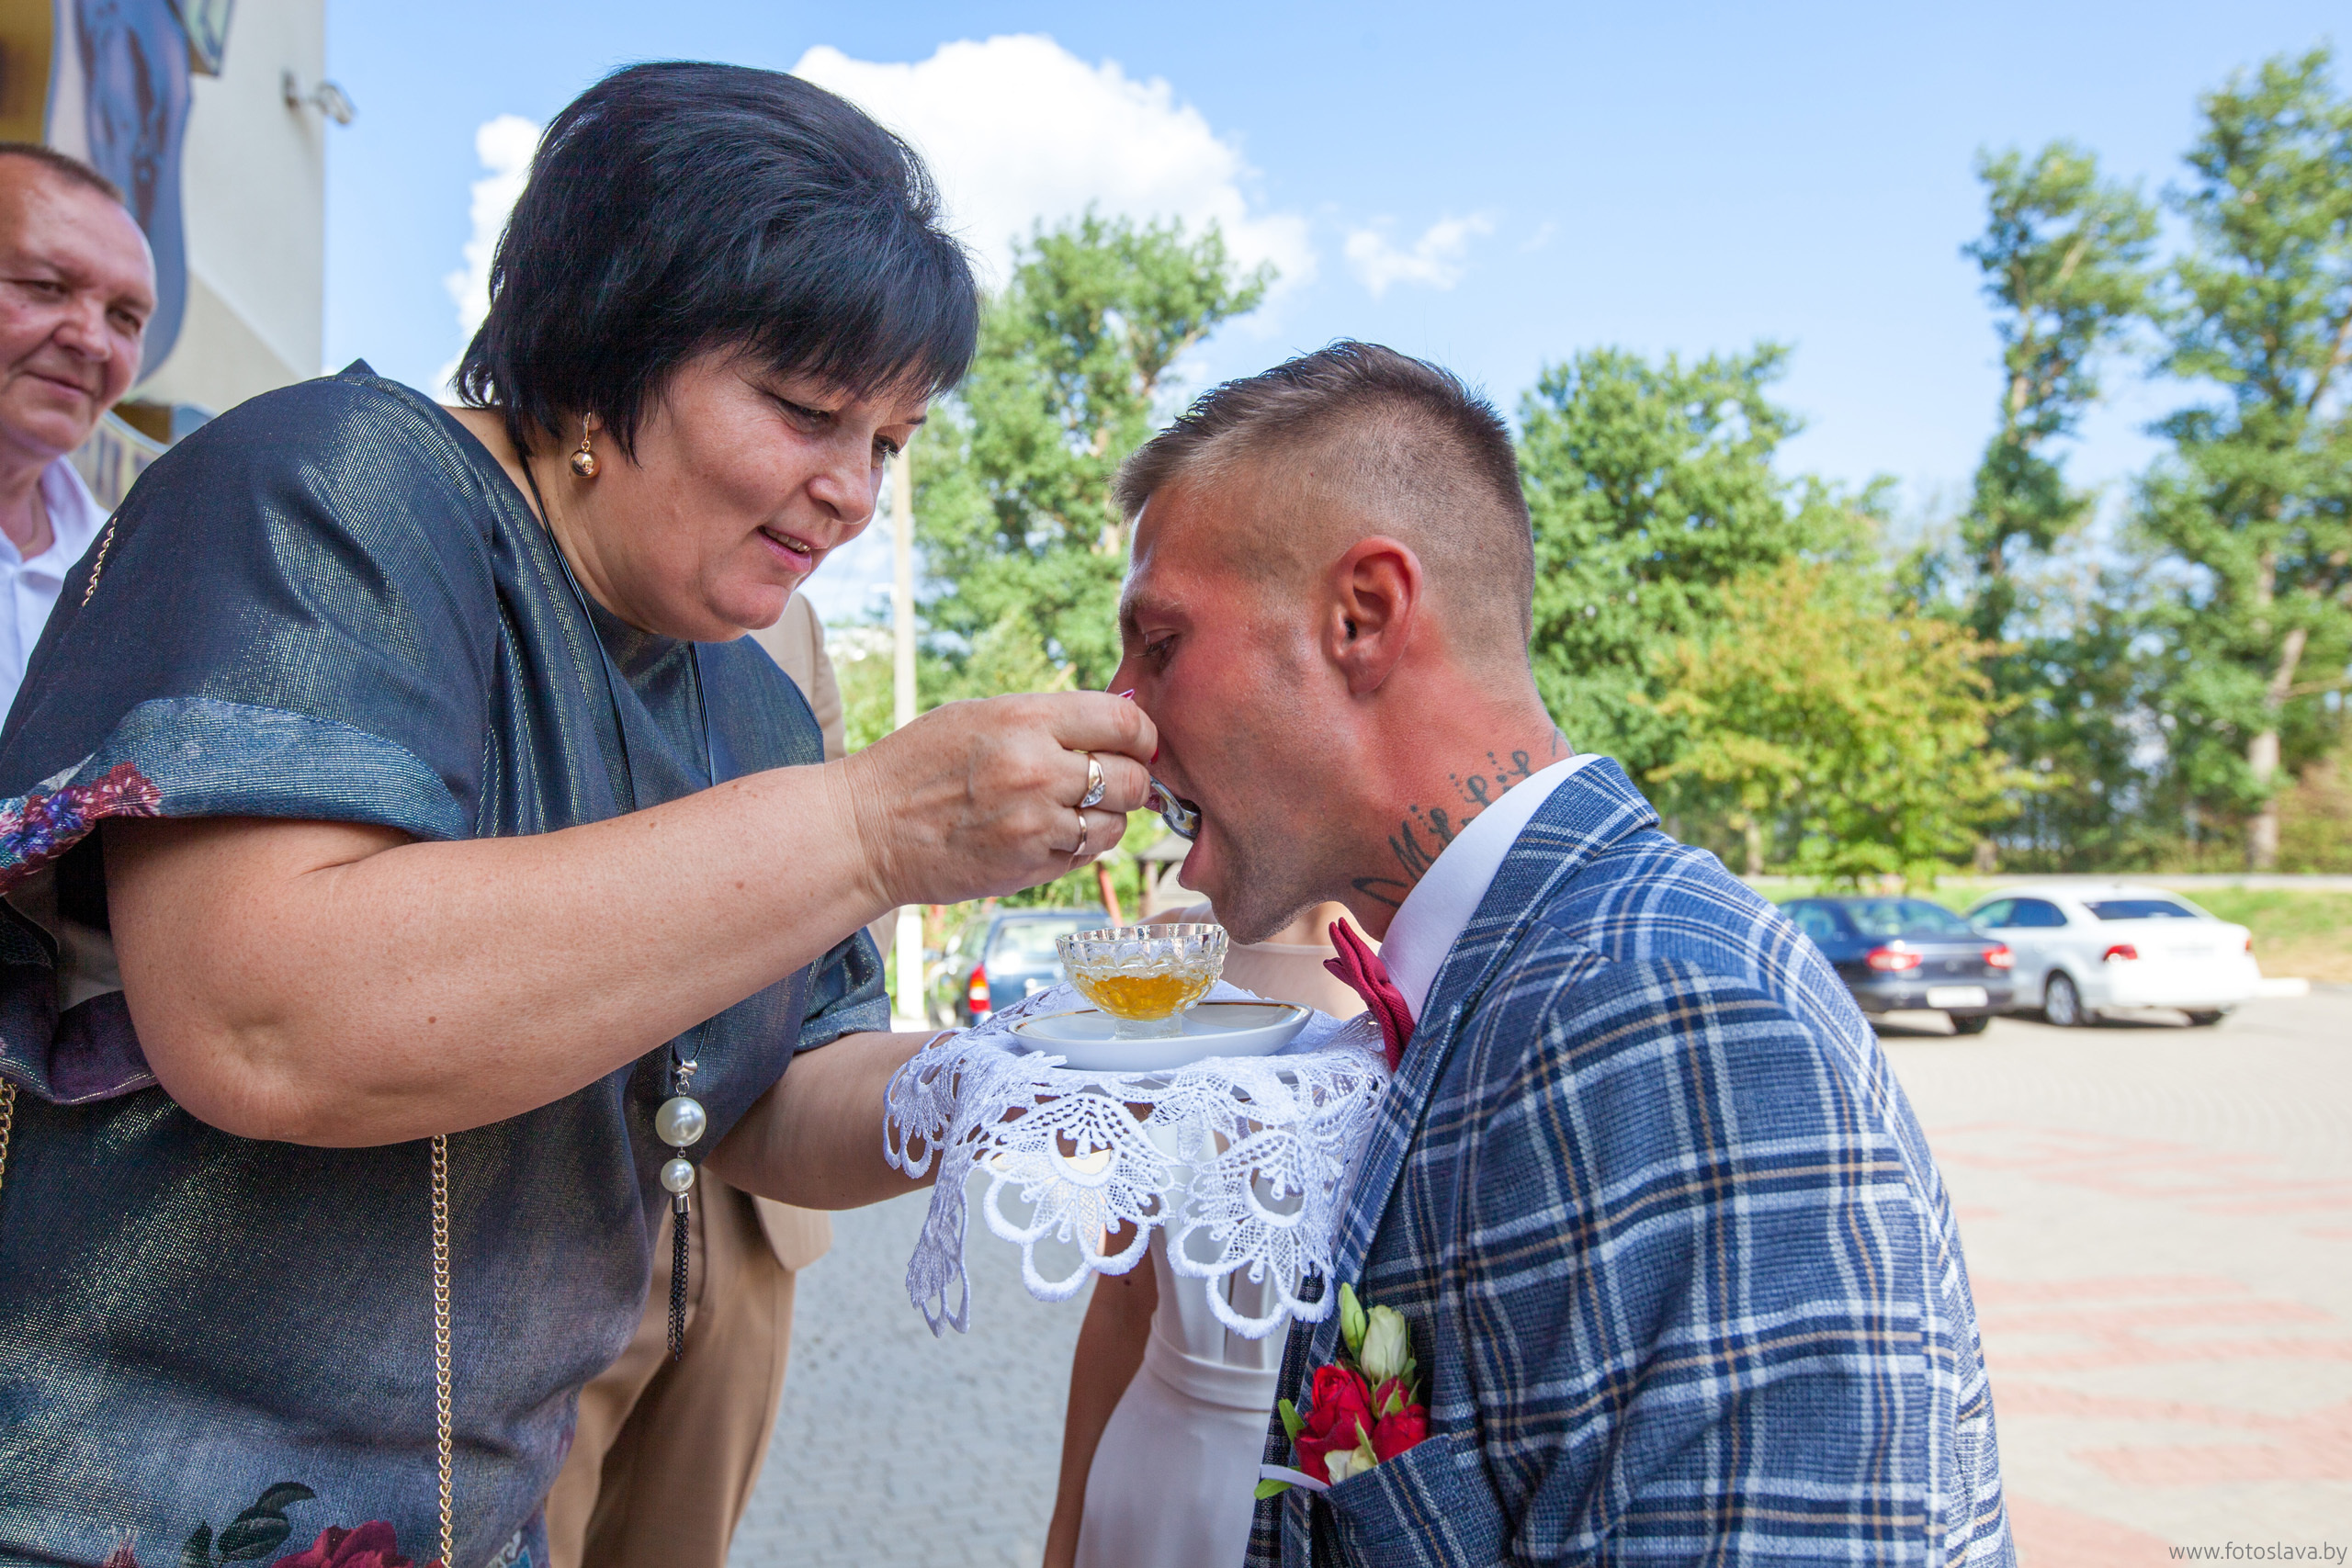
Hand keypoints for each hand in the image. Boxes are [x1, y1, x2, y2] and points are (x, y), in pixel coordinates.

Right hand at [833, 691, 1155, 908]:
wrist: (868, 830)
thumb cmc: (920, 765)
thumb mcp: (980, 716)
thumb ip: (1048, 719)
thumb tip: (1115, 726)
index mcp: (1025, 721)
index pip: (1124, 723)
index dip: (1142, 735)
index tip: (1138, 743)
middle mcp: (1037, 772)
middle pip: (1132, 778)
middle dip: (1131, 779)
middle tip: (1112, 779)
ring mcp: (1035, 826)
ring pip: (1116, 824)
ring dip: (1107, 817)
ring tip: (1072, 808)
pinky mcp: (1030, 868)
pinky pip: (1086, 855)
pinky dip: (1080, 845)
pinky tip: (1048, 832)